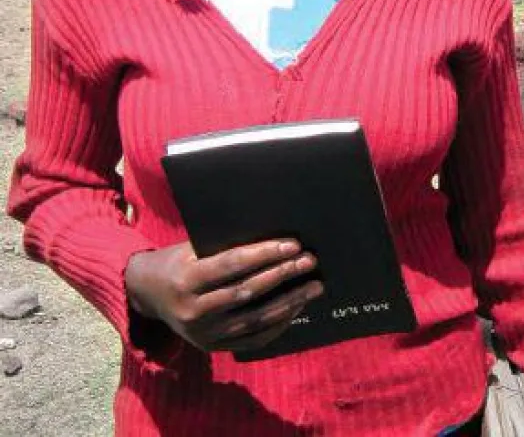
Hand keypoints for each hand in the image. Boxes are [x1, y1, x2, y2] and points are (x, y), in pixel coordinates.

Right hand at [125, 239, 322, 354]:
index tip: (294, 244)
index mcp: (186, 279)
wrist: (148, 294)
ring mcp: (203, 333)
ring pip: (254, 319)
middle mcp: (193, 309)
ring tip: (314, 286)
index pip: (233, 264)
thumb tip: (273, 236)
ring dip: (289, 302)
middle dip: (283, 274)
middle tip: (310, 261)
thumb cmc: (179, 261)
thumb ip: (225, 245)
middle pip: (248, 292)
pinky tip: (297, 308)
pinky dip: (278, 325)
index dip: (265, 254)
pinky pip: (252, 339)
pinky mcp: (212, 347)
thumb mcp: (193, 248)